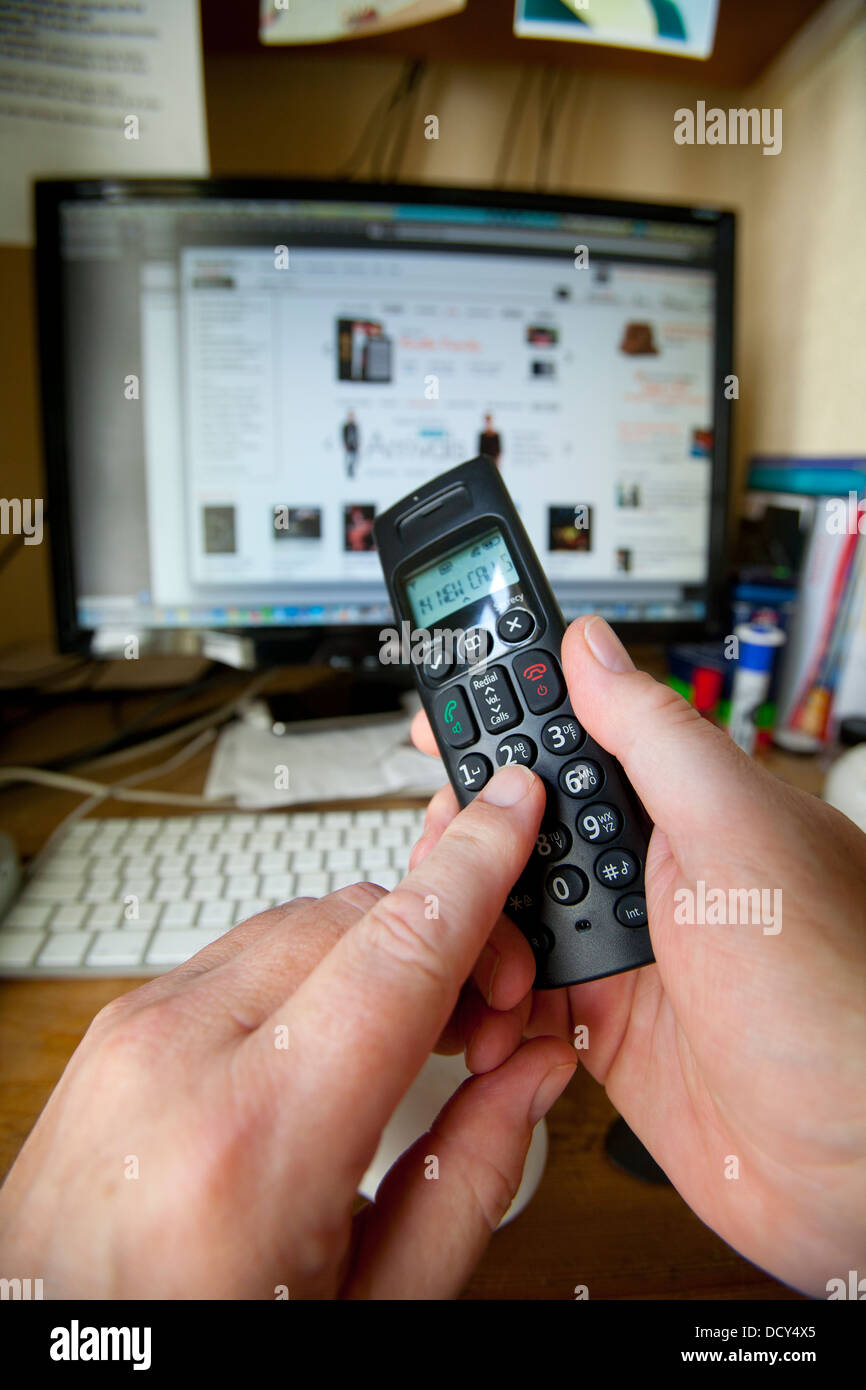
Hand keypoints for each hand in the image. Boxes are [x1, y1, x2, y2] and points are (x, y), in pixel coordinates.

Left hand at [0, 766, 574, 1298]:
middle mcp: (179, 1060)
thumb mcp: (371, 1306)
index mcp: (257, 1142)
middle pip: (352, 916)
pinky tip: (337, 1031)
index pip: (397, 949)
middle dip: (445, 932)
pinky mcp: (114, 1030)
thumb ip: (470, 1175)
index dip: (475, 866)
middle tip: (495, 1015)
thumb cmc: (200, 1350)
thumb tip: (536, 1068)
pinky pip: (239, 954)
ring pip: (296, 920)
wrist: (49, 1360)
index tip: (514, 806)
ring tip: (420, 1030)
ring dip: (378, 948)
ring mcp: (133, 1034)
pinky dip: (310, 967)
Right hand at [409, 616, 865, 1296]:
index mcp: (681, 810)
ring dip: (469, 934)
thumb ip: (654, 737)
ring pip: (501, 916)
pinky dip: (485, 1009)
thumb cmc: (838, 994)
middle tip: (440, 874)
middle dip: (464, 848)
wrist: (860, 1164)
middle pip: (514, 833)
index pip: (566, 743)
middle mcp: (647, 874)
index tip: (430, 731)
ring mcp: (623, 953)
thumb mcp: (738, 836)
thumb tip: (590, 645)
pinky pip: (512, 1002)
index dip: (495, 733)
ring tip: (481, 965)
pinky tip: (486, 1017)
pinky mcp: (602, 1029)